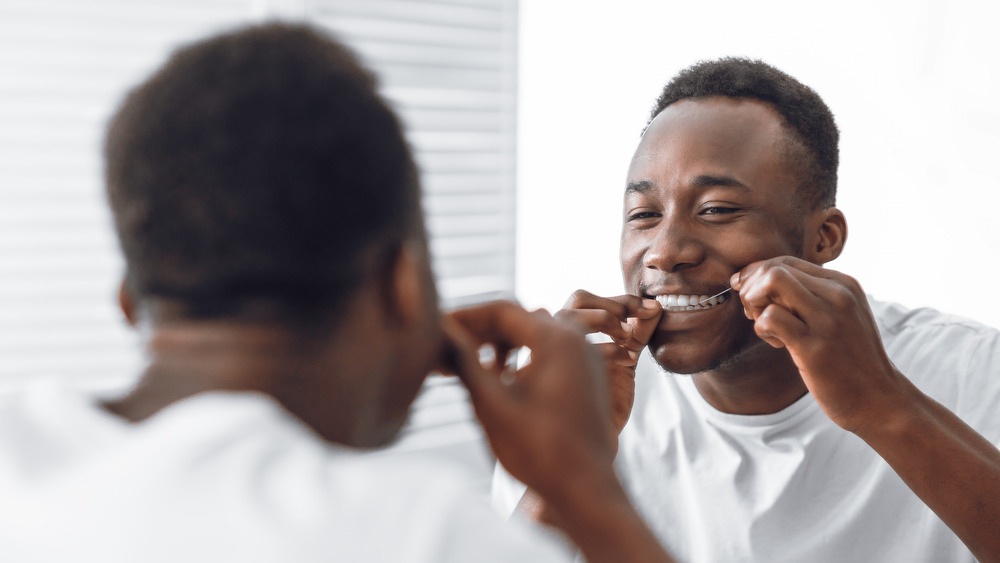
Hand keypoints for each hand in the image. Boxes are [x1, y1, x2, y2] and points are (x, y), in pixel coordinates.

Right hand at [440, 301, 617, 502]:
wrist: (587, 489)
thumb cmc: (541, 451)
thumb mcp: (492, 404)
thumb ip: (464, 361)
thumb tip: (439, 331)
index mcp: (557, 339)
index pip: (501, 310)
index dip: (464, 317)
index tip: (438, 330)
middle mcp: (576, 340)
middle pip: (518, 319)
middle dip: (479, 333)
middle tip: (447, 352)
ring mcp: (585, 358)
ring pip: (533, 335)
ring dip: (499, 346)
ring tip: (469, 368)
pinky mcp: (586, 377)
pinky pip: (549, 353)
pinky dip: (521, 358)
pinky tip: (499, 380)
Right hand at [555, 291, 661, 435]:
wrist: (594, 443)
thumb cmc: (605, 402)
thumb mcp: (627, 359)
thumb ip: (638, 333)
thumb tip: (656, 307)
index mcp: (570, 332)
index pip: (588, 300)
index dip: (621, 300)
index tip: (652, 308)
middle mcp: (558, 338)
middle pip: (578, 299)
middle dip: (612, 304)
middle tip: (638, 319)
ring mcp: (555, 353)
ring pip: (570, 314)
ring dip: (605, 318)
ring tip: (628, 336)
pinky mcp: (557, 371)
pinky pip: (576, 347)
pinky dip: (607, 347)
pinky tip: (627, 360)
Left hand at [731, 256, 904, 431]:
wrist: (879, 400)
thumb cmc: (849, 360)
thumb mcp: (838, 317)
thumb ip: (808, 297)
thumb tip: (755, 280)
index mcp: (843, 284)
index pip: (785, 262)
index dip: (758, 276)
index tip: (753, 297)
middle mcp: (837, 295)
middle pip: (774, 268)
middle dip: (752, 288)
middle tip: (755, 314)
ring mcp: (827, 320)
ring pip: (771, 282)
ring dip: (755, 304)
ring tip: (767, 328)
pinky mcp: (814, 346)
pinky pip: (770, 317)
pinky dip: (762, 328)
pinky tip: (776, 344)